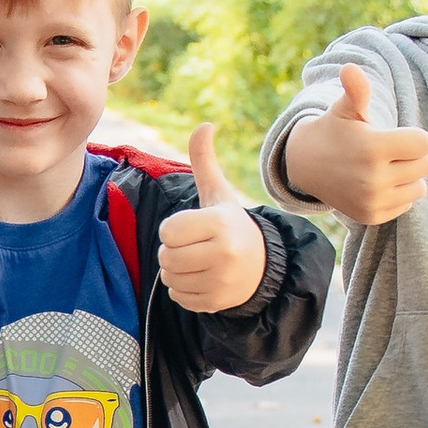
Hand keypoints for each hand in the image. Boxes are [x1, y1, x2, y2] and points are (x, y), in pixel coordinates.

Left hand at [155, 126, 266, 313]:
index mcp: (220, 223)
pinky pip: (178, 297)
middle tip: (193, 246)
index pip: (168, 231)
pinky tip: (202, 278)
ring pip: (170, 278)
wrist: (261, 265)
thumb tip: (204, 125)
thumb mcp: (218, 195)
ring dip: (175, 271)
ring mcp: (221, 280)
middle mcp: (223, 253)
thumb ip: (204, 162)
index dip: (173, 229)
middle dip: (172, 251)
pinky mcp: (216, 302)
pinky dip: (183, 290)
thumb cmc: (230, 225)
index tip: (190, 228)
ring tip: (197, 262)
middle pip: (166, 256)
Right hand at [280, 65, 427, 224]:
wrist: (308, 166)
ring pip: (420, 187)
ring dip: (409, 176)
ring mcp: (373, 201)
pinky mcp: (372, 217)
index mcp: (373, 149)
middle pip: (427, 165)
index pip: (425, 144)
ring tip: (385, 168)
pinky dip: (398, 194)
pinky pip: (407, 204)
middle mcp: (373, 179)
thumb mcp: (346, 108)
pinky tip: (377, 184)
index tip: (396, 135)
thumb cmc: (336, 130)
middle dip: (413, 156)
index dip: (415, 137)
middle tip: (390, 152)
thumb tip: (350, 68)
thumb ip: (357, 89)